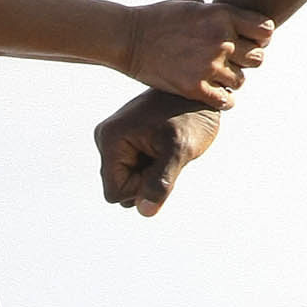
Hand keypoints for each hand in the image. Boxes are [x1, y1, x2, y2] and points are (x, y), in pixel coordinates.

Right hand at [96, 89, 226, 215]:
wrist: (200, 95)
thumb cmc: (192, 117)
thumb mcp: (180, 150)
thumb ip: (161, 182)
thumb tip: (144, 212)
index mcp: (111, 138)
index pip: (115, 192)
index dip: (141, 190)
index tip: (162, 164)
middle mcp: (106, 138)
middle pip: (120, 188)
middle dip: (145, 181)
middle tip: (166, 154)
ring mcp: (116, 140)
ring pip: (129, 181)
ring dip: (150, 174)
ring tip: (166, 149)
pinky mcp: (126, 142)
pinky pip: (135, 170)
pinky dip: (152, 166)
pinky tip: (164, 147)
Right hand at [119, 0, 273, 104]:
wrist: (128, 38)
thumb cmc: (158, 17)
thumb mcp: (191, 3)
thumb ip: (217, 11)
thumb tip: (232, 19)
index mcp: (222, 16)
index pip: (265, 31)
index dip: (260, 38)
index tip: (250, 41)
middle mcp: (220, 40)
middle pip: (257, 58)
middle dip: (247, 60)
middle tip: (234, 62)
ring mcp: (208, 66)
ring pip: (241, 81)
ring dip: (232, 80)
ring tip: (218, 77)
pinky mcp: (194, 88)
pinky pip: (225, 101)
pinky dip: (224, 100)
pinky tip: (216, 95)